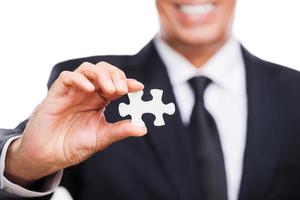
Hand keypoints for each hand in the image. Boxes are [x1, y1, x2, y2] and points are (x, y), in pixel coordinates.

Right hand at [4, 61, 146, 185]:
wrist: (49, 155)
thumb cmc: (73, 144)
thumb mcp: (102, 138)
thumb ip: (120, 131)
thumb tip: (143, 128)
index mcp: (99, 100)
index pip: (116, 84)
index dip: (128, 83)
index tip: (139, 87)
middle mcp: (88, 92)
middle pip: (104, 71)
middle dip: (116, 76)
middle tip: (122, 90)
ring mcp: (73, 91)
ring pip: (87, 69)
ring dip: (101, 75)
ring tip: (110, 90)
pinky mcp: (57, 93)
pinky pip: (67, 77)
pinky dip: (79, 79)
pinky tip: (89, 89)